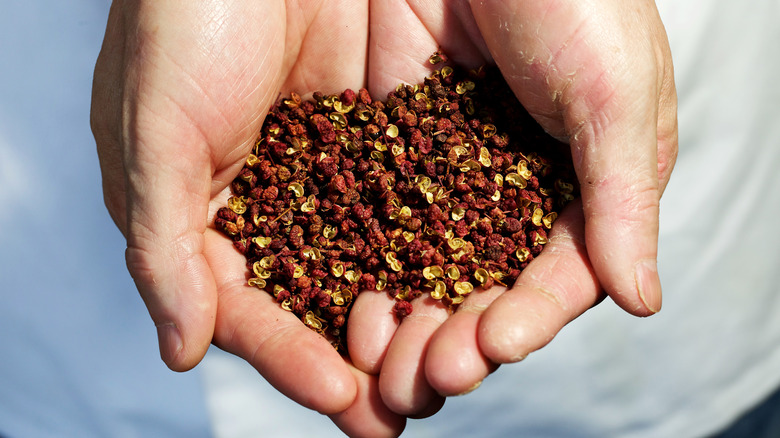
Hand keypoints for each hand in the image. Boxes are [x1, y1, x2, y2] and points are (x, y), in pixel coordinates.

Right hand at [91, 1, 404, 434]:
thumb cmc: (182, 20)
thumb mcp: (156, 135)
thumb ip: (166, 246)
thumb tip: (180, 352)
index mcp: (198, 215)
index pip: (243, 309)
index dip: (287, 357)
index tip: (341, 398)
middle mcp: (262, 203)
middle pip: (310, 301)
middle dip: (353, 359)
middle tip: (397, 416)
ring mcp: (319, 172)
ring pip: (363, 263)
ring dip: (399, 320)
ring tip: (442, 373)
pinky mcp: (369, 136)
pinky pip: (403, 204)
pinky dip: (429, 249)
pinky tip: (463, 290)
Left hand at [347, 0, 677, 406]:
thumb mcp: (615, 93)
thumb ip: (622, 198)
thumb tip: (642, 300)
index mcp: (586, 189)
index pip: (560, 275)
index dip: (530, 316)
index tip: (494, 346)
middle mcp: (519, 193)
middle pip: (487, 284)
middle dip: (458, 335)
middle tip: (426, 378)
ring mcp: (456, 174)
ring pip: (429, 263)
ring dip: (407, 315)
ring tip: (379, 360)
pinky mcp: (399, 148)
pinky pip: (381, 214)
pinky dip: (364, 258)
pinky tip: (345, 297)